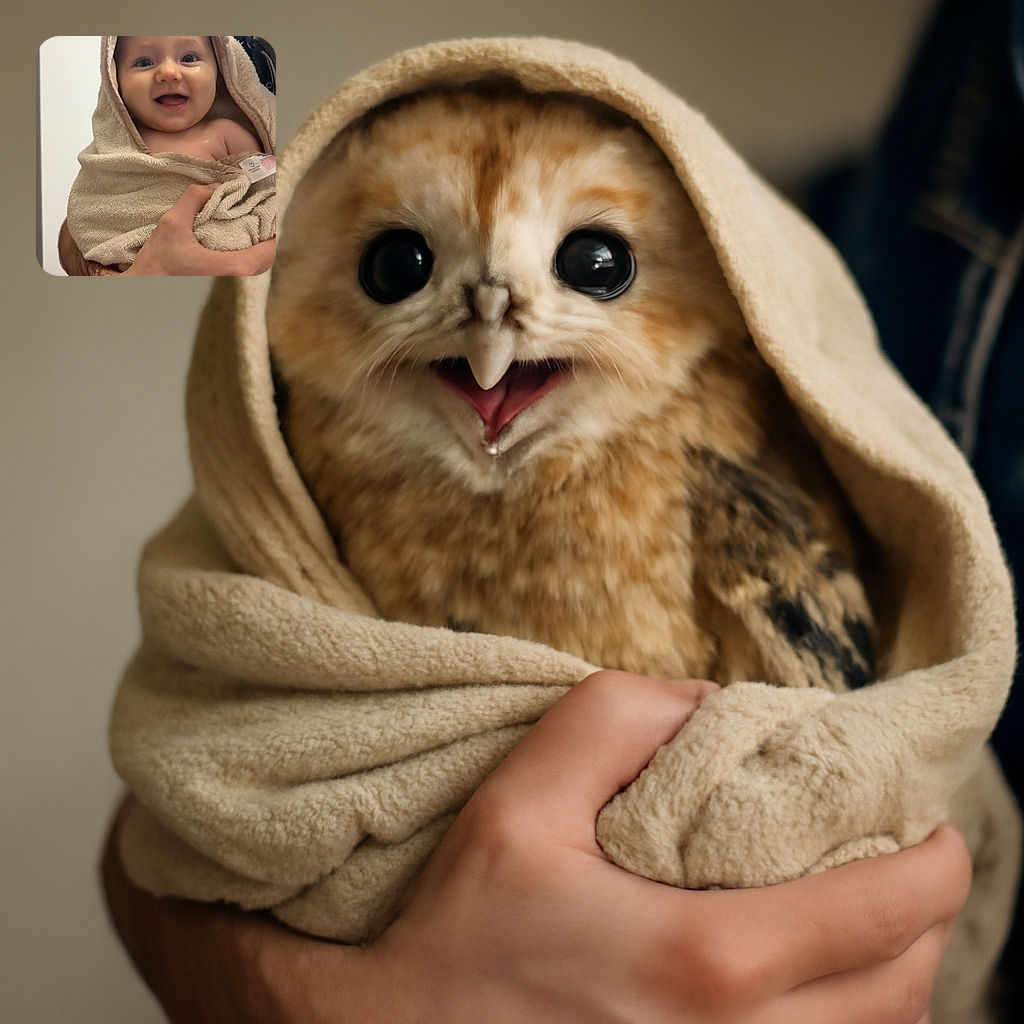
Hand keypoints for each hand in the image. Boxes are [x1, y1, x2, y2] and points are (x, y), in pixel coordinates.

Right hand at [102, 671, 968, 1022]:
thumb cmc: (460, 935)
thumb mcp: (517, 802)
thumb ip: (616, 720)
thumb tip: (711, 704)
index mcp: (707, 963)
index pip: (886, 911)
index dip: (932, 859)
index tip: (930, 826)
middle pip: (906, 988)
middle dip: (918, 916)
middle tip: (890, 864)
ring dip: (888, 976)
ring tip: (853, 919)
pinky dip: (843, 1022)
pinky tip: (805, 985)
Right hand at [122, 184, 275, 275]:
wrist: (144, 286)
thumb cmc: (159, 260)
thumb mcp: (173, 222)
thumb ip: (194, 199)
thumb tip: (215, 186)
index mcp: (231, 266)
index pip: (267, 252)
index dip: (272, 231)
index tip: (267, 213)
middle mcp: (234, 278)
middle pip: (264, 259)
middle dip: (265, 237)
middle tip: (258, 216)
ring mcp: (227, 283)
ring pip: (254, 265)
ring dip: (255, 245)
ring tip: (247, 223)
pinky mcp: (219, 283)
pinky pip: (242, 267)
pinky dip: (244, 252)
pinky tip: (233, 237)